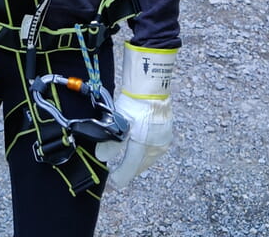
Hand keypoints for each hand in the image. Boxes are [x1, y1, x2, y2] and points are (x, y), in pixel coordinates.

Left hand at [95, 43, 177, 187]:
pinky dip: (145, 152)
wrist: (151, 86)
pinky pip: (154, 150)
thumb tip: (102, 157)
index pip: (130, 168)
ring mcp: (163, 141)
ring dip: (137, 162)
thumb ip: (110, 143)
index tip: (112, 181)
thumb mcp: (118, 122)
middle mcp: (155, 147)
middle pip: (140, 165)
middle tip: (118, 174)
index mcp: (143, 146)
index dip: (120, 176)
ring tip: (128, 163)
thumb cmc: (135, 102)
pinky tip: (140, 149)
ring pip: (148, 159)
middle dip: (129, 170)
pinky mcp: (166, 134)